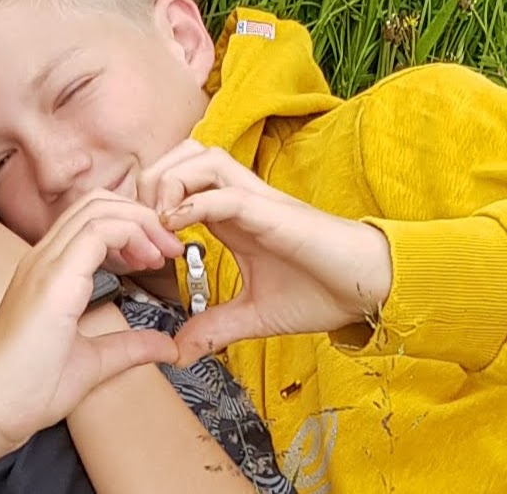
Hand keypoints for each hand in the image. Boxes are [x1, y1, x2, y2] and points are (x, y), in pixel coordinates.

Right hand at [0, 193, 183, 450]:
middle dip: (140, 216)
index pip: (90, 220)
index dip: (131, 226)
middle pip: (96, 203)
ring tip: (159, 253)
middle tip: (166, 248)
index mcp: (47, 273)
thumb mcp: (93, 362)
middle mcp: (42, 260)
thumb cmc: (25, 389)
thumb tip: (165, 345)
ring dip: (138, 223)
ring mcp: (43, 265)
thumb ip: (128, 347)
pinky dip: (129, 234)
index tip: (156, 255)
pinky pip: (95, 232)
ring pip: (97, 209)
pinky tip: (144, 260)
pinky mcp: (52, 280)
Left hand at [141, 140, 393, 366]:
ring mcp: (258, 200)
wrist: (369, 289)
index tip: (137, 240)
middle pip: (183, 155)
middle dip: (151, 181)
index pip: (179, 180)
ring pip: (202, 158)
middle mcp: (241, 198)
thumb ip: (216, 326)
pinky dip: (195, 202)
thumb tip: (180, 352)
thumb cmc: (322, 291)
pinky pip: (226, 192)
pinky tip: (179, 229)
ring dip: (171, 183)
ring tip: (159, 223)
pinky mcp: (273, 212)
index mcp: (232, 215)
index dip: (149, 199)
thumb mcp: (256, 315)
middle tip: (140, 225)